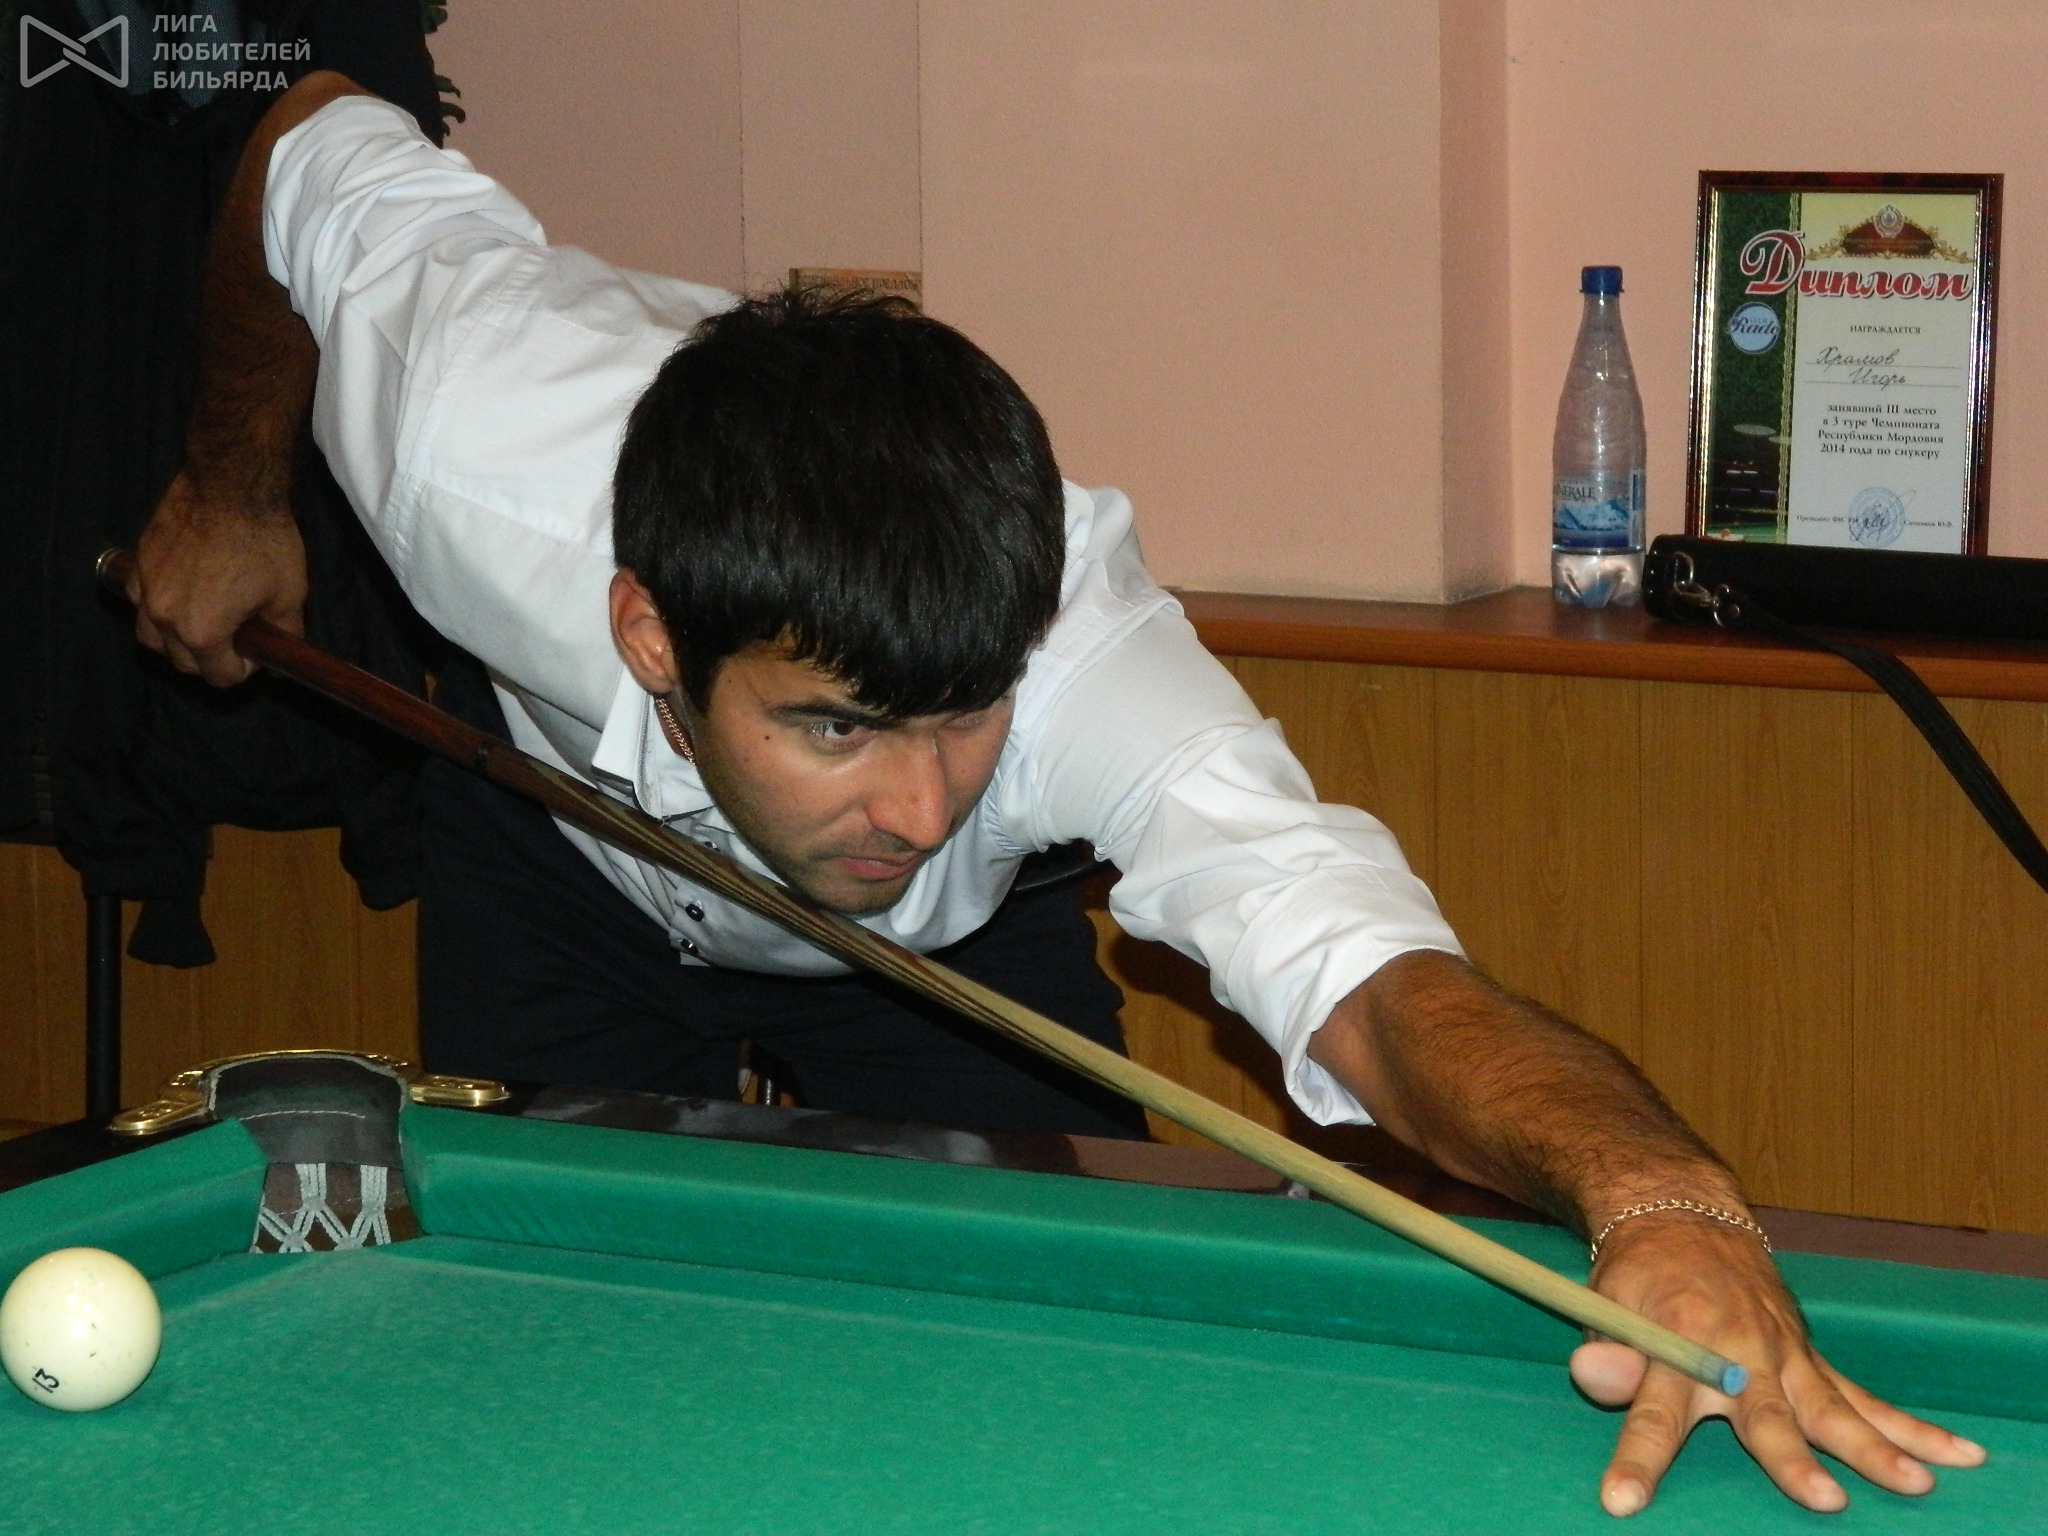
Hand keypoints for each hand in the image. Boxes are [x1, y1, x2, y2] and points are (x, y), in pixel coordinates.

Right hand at [131, 469, 306, 686]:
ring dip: (176, 641)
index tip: (255, 654)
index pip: (220, 677)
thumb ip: (282, 635)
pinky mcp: (138, 564)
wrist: (231, 486)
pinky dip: (156, 608)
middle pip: (183, 663)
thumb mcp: (288, 595)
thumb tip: (282, 657)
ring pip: (152, 638)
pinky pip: (138, 602)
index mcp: (202, 632)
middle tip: (236, 639)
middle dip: (211, 659)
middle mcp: (165, 617)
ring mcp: (145, 589)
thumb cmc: (264, 540)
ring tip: (204, 623)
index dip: (244, 670)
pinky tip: (180, 595)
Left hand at [1573, 1211, 1984, 1515]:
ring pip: (1831, 1408)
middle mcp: (1737, 1352)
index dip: (1638, 1459)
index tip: (1622, 1500)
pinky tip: (1956, 1454)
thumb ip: (1605, 1353)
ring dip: (1874, 1447)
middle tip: (1822, 1499)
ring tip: (1912, 1482)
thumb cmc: (1638, 1275)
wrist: (1683, 1216)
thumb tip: (1596, 1380)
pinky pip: (1862, 1397)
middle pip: (1766, 1415)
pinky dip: (1909, 1426)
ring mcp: (1781, 1354)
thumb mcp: (1604, 1305)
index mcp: (1676, 1343)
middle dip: (1792, 1460)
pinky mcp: (1808, 1358)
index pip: (1652, 1412)